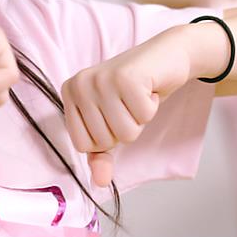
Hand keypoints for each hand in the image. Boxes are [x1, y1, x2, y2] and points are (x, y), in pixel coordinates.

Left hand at [62, 26, 192, 185]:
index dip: (107, 137)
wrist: (166, 55)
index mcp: (70, 93)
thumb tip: (99, 182)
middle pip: (105, 141)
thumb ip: (102, 154)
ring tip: (138, 96)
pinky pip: (143, 117)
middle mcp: (79, 84)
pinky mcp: (126, 78)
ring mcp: (101, 79)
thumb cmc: (136, 91)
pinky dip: (152, 106)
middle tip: (129, 102)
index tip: (115, 112)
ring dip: (140, 119)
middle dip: (126, 127)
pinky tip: (148, 88)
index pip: (84, 145)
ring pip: (125, 133)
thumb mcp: (113, 123)